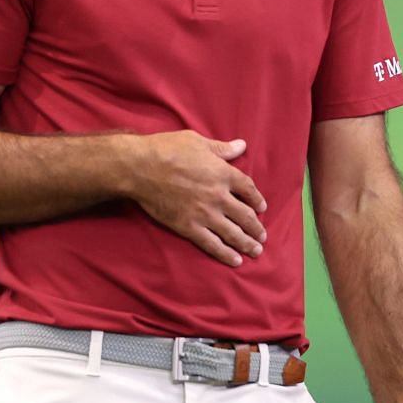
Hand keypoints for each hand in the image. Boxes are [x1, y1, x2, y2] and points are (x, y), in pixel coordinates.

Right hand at [127, 131, 267, 266]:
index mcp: (224, 173)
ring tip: (256, 251)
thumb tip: (242, 145)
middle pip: (245, 215)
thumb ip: (222, 148)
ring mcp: (205, 214)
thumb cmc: (167, 150)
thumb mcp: (198, 142)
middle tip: (262, 236)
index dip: (257, 200)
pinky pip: (212, 244)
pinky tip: (235, 261)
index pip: (249, 189)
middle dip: (256, 227)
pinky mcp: (189, 227)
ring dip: (247, 243)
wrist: (140, 168)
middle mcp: (219, 196)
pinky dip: (225, 254)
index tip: (262, 208)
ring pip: (233, 233)